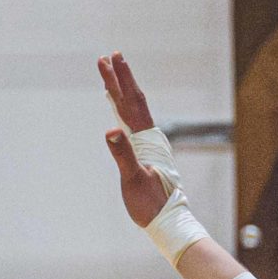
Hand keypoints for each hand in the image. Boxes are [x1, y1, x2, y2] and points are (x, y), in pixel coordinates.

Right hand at [96, 52, 170, 227]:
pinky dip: (123, 114)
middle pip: (133, 102)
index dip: (119, 80)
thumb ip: (124, 154)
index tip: (109, 59)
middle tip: (110, 55)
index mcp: (147, 140)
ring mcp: (147, 147)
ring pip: (132, 112)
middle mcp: (149, 139)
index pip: (131, 103)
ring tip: (112, 76)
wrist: (169, 223)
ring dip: (121, 93)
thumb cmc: (152, 204)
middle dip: (121, 78)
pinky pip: (131, 127)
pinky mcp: (144, 157)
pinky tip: (118, 112)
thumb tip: (111, 131)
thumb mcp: (134, 179)